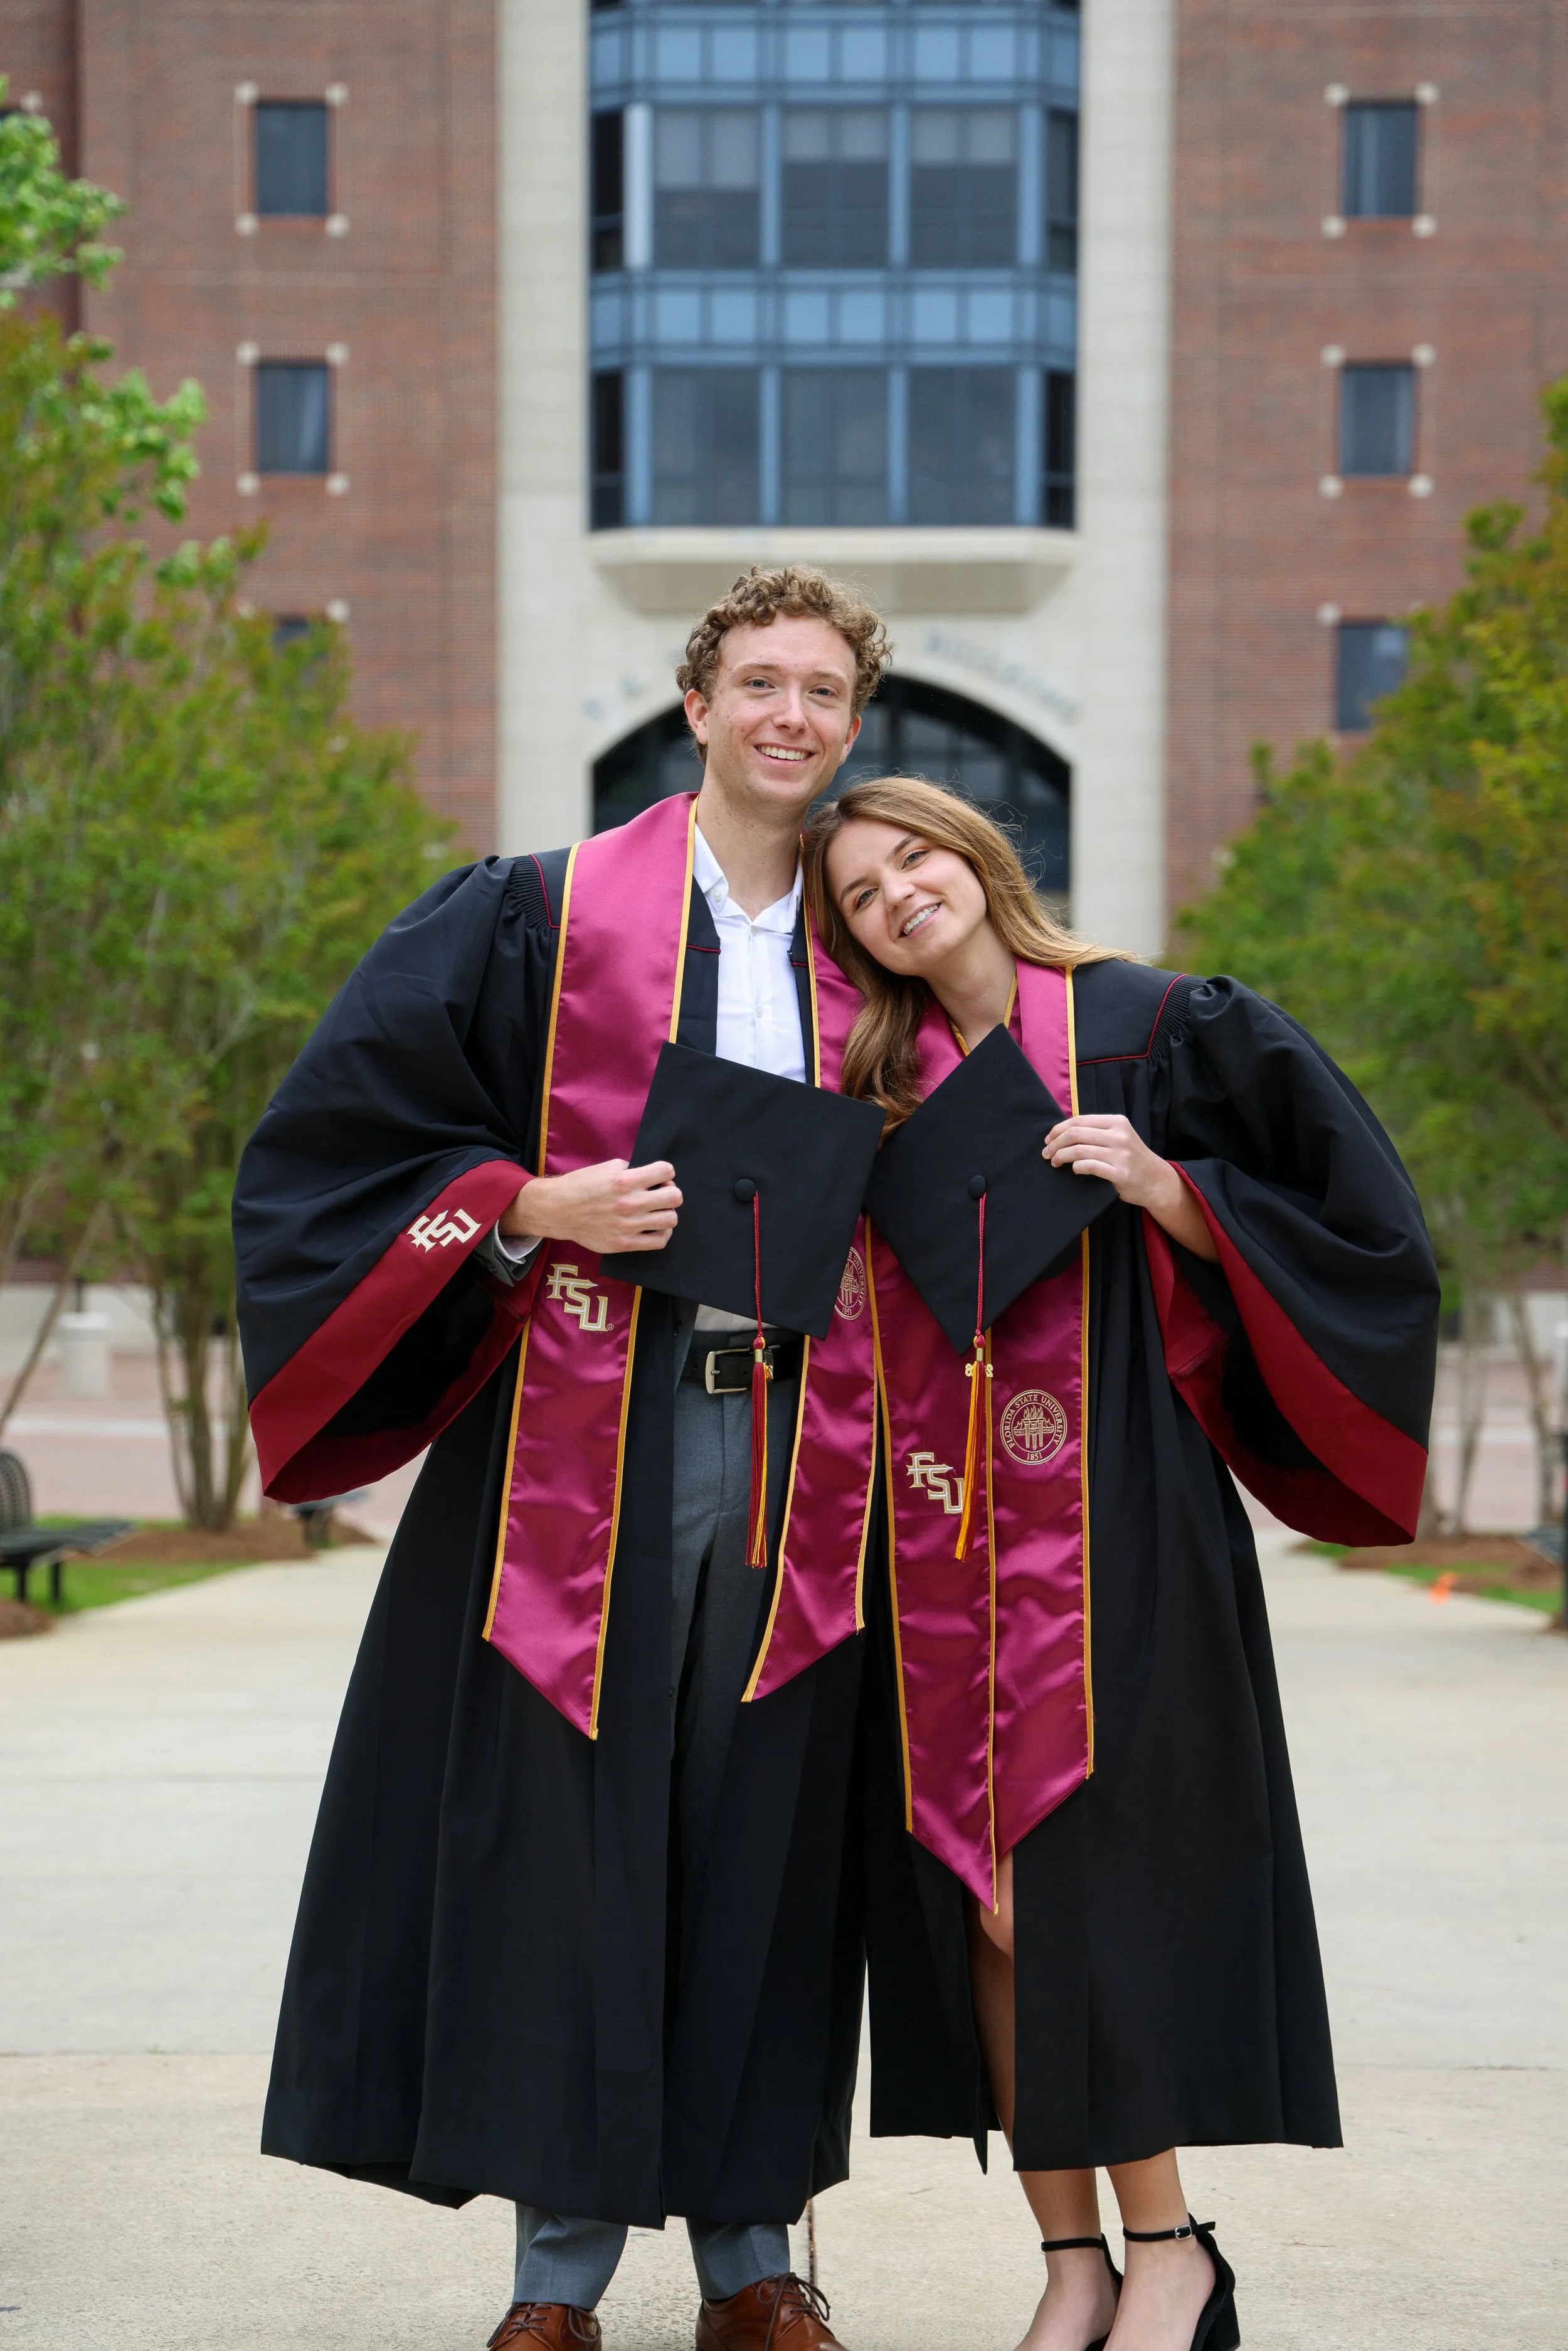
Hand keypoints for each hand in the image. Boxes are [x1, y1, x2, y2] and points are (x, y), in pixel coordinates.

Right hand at [499, 1159, 681, 1255]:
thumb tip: (650, 1176)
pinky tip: (655, 1227)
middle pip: (674, 1197)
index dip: (666, 1172)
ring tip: (657, 1211)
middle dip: (670, 1192)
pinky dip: (663, 1233)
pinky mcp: (625, 1243)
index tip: (660, 1177)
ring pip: (671, 1219)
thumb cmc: (580, 1186)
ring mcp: (628, 1225)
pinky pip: (659, 1241)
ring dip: (667, 1212)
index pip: (666, 1171)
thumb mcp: (605, 1168)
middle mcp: (629, 1203)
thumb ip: (630, 1170)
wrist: (558, 1211)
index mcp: (624, 1180)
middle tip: (660, 1193)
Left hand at [1043, 1114, 1217, 1260]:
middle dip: (1055, 1143)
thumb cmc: (1132, 1159)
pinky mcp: (1120, 1173)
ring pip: (1078, 1150)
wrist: (1156, 1181)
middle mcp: (1119, 1135)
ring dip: (1060, 1157)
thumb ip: (1097, 1132)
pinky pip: (1089, 1167)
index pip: (1079, 1120)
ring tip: (1054, 1162)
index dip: (1058, 1129)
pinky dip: (1076, 1167)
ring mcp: (1120, 1154)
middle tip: (1046, 1153)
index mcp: (1117, 1122)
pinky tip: (1073, 1170)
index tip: (1048, 1139)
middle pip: (1075, 1134)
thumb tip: (1063, 1131)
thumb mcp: (1119, 1137)